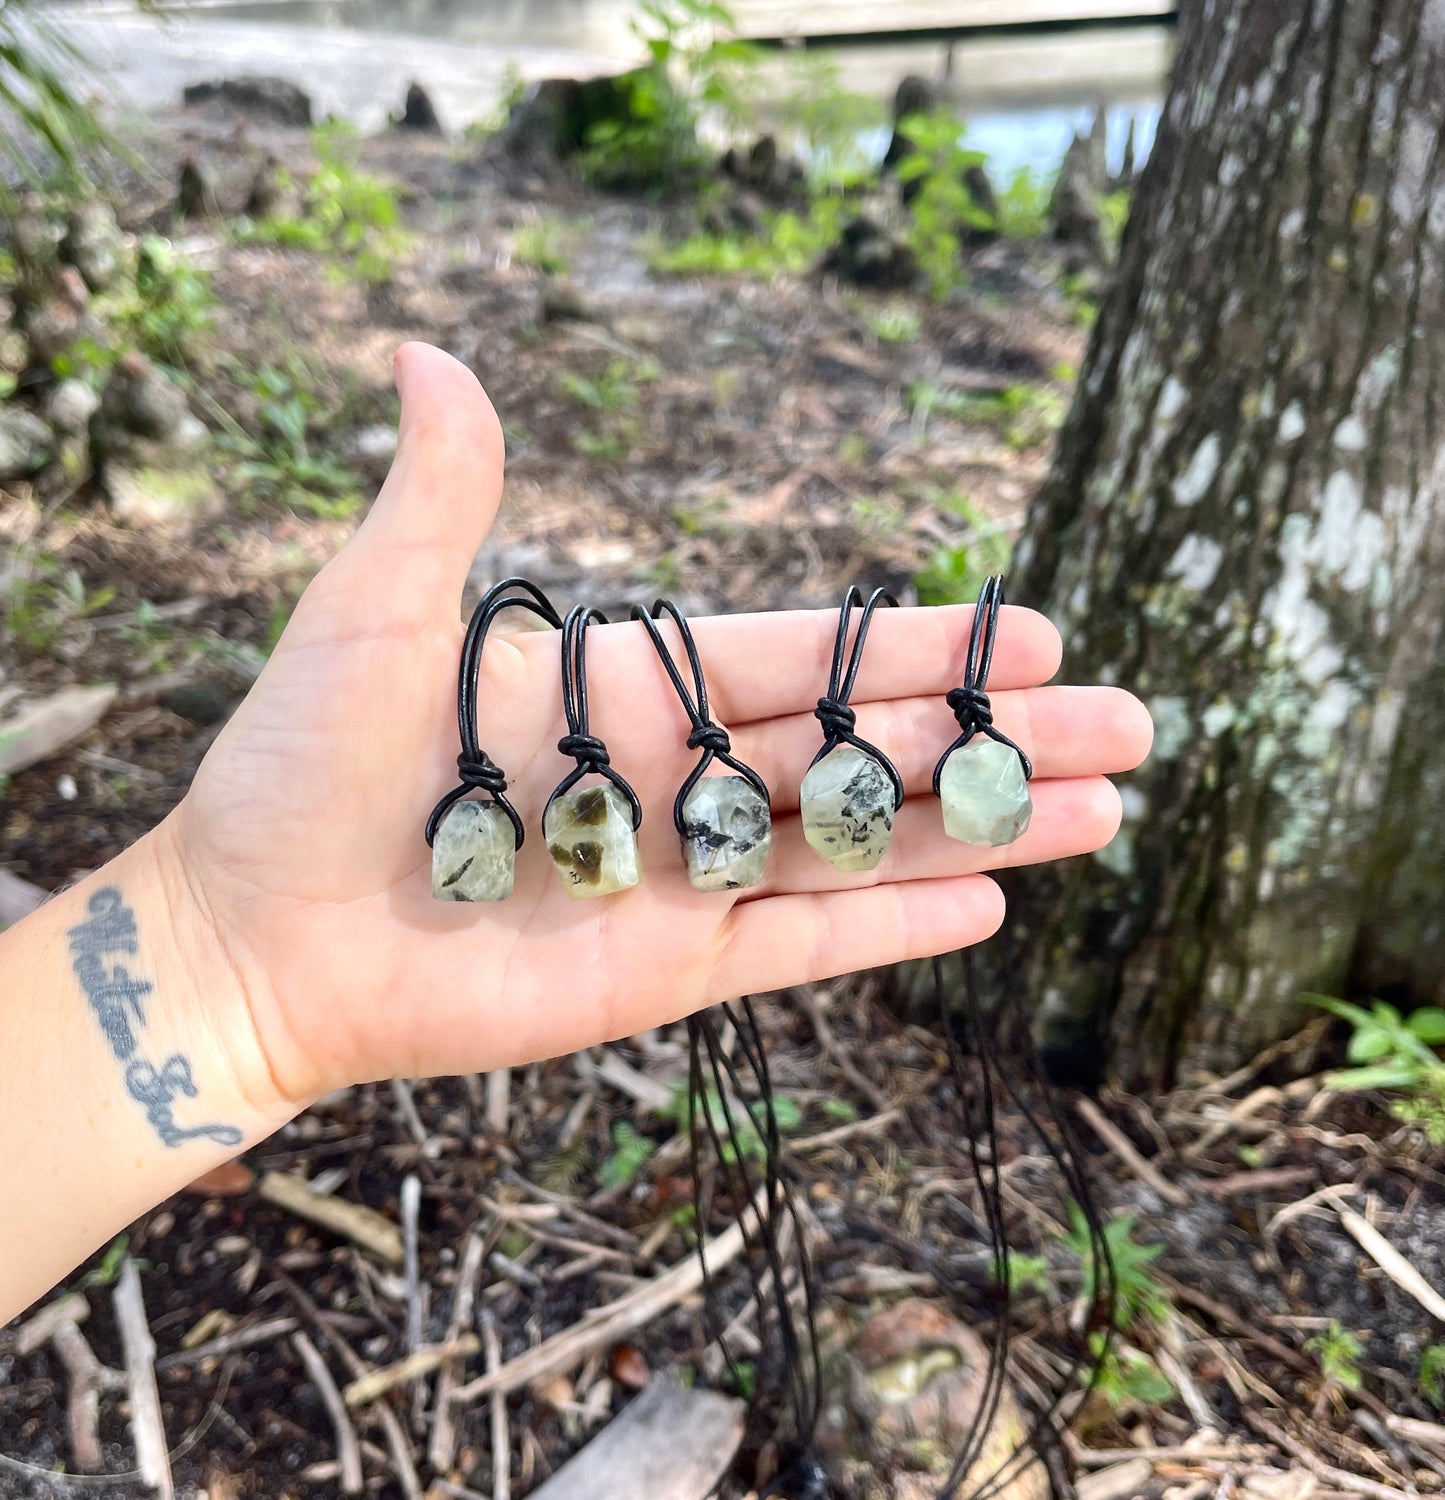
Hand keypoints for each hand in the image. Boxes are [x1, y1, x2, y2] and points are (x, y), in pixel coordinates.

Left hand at [170, 344, 1151, 1109]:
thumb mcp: (373, 613)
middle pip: (870, 750)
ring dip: (979, 828)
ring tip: (1099, 814)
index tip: (1036, 633)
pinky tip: (985, 903)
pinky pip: (802, 944)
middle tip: (1128, 728)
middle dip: (998, 738)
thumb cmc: (299, 770)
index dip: (922, 649)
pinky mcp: (671, 971)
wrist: (256, 936)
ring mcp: (686, 877)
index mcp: (636, 686)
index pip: (808, 658)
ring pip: (861, 847)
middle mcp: (682, 776)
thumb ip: (442, 498)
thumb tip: (432, 354)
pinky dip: (890, 926)